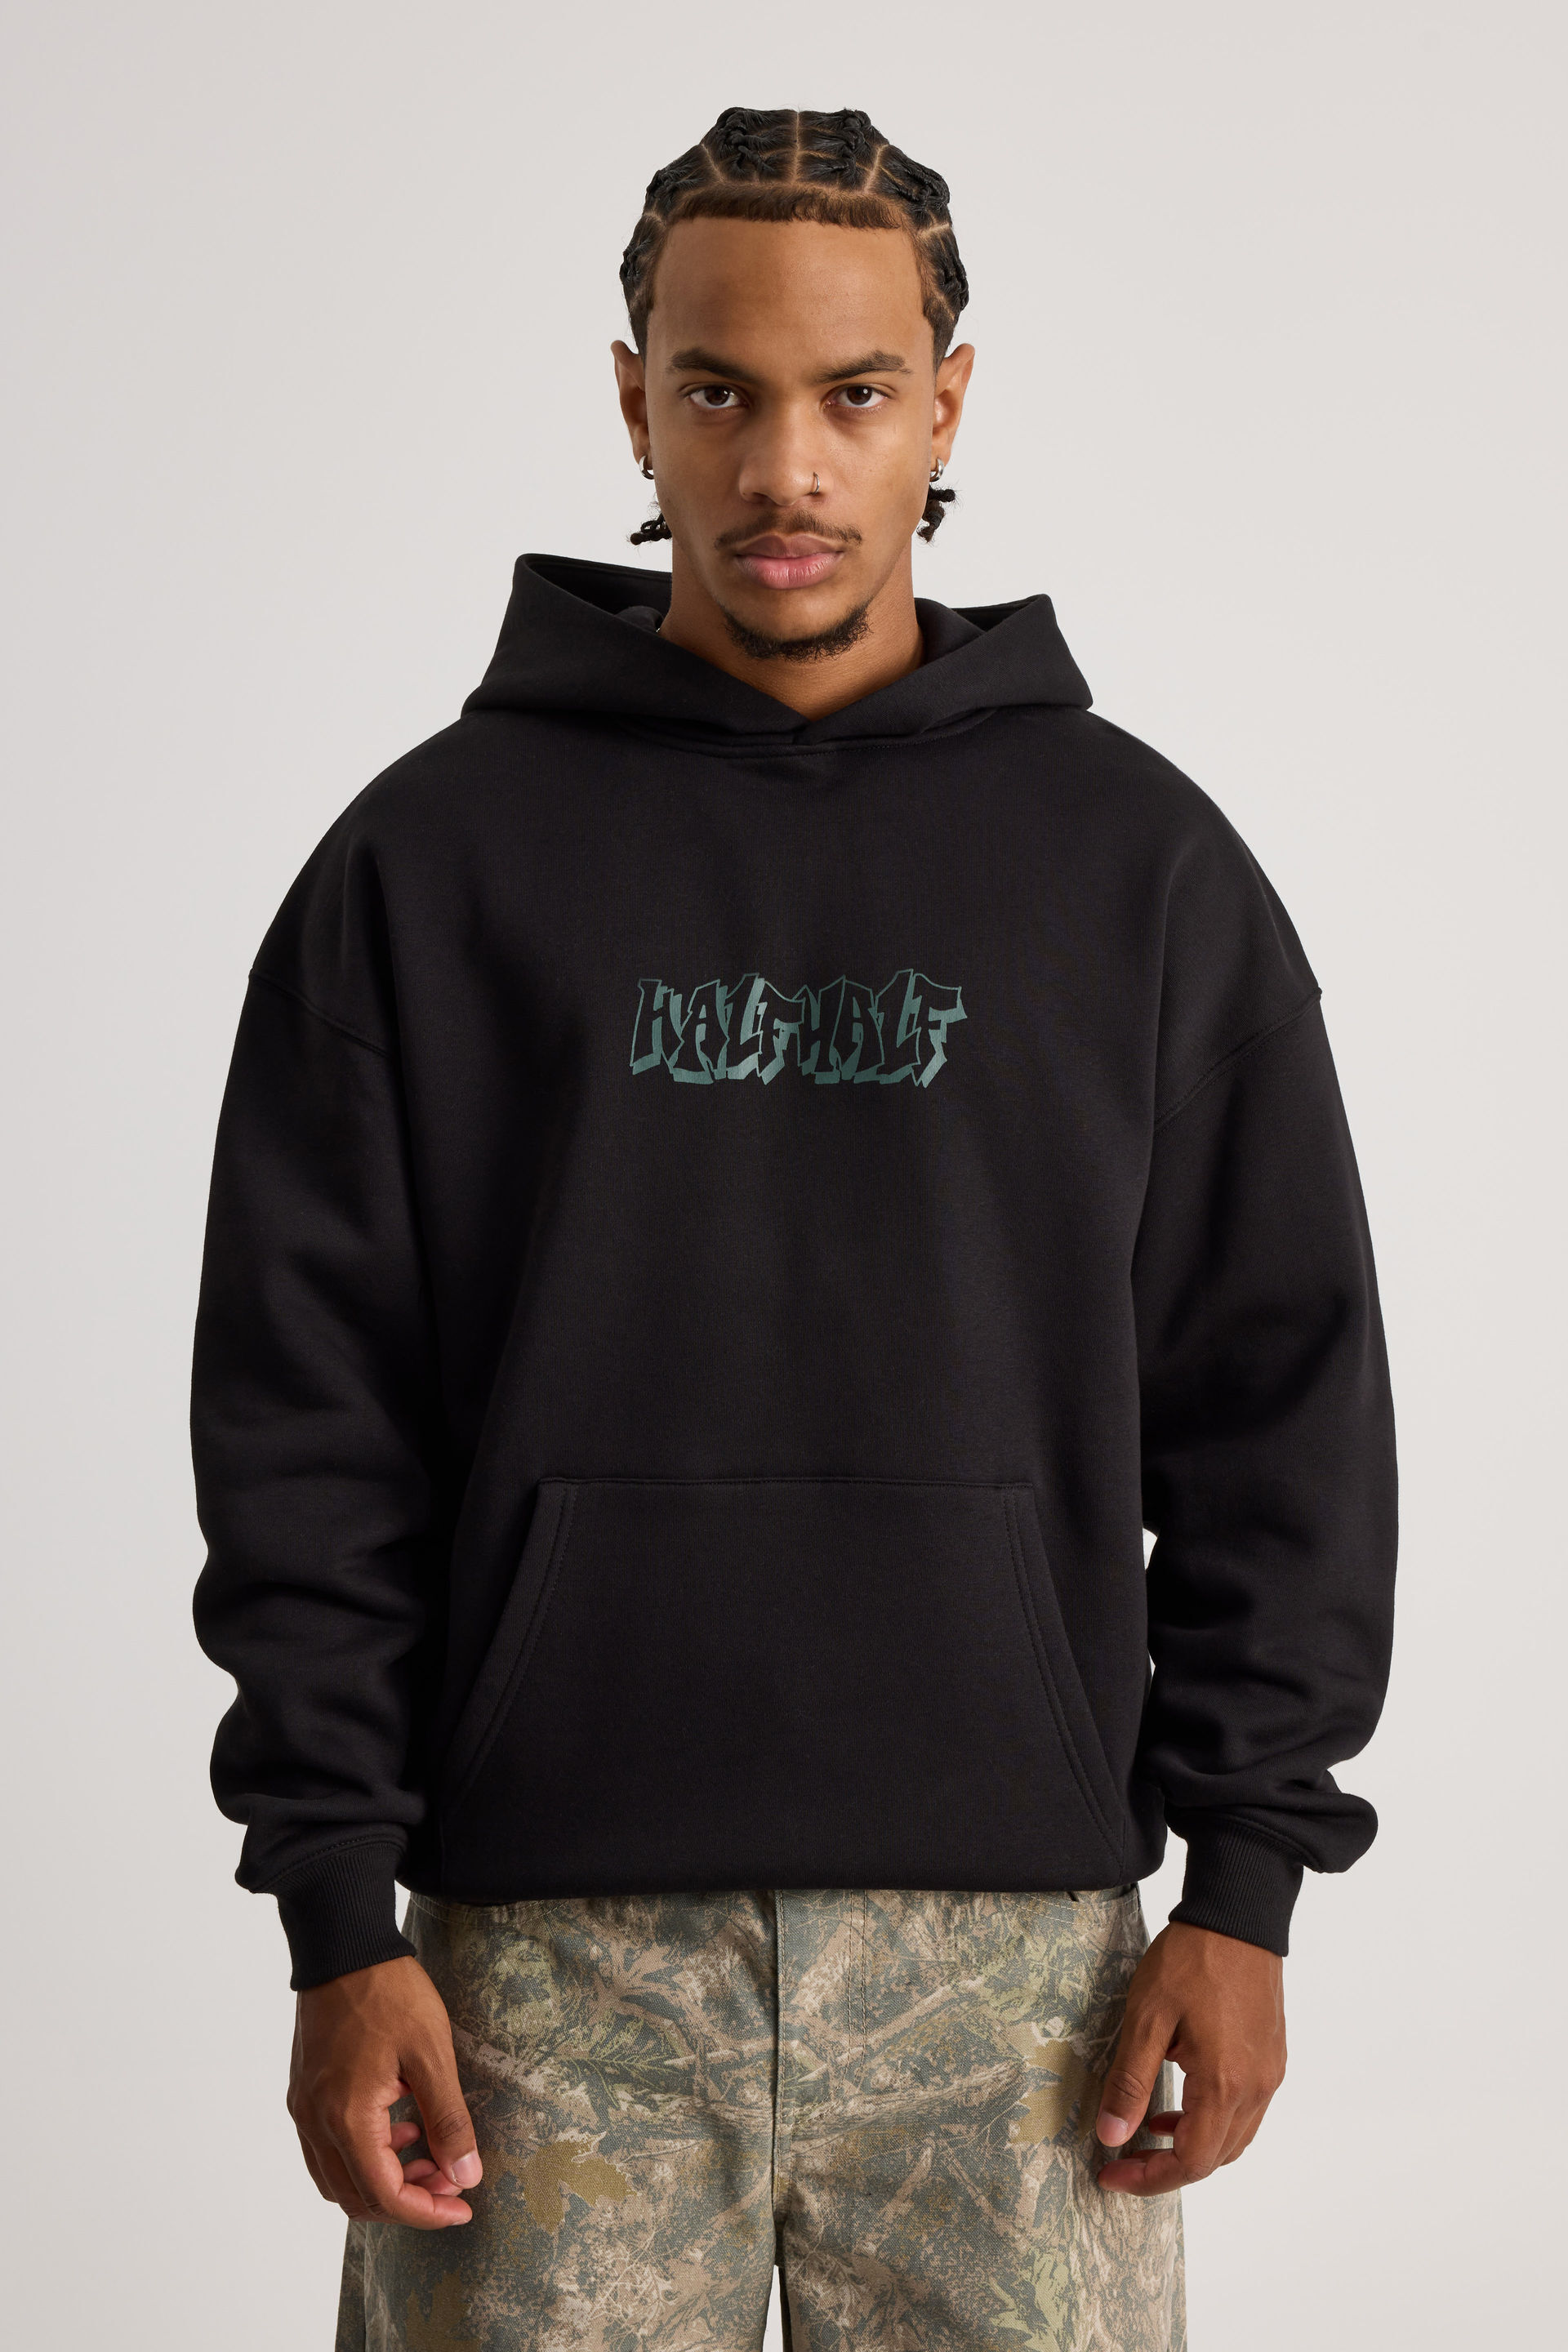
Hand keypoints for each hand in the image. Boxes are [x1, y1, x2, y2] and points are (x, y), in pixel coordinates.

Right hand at [287, 1954, 482, 2227]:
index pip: (384, 2196)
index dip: (426, 2212)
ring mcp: (304, 2108)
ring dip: (383, 2182)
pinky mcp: (304, 2093)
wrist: (344, 1946)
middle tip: (451, 2181)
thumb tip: (466, 2175)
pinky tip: (398, 2128)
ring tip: (428, 2155)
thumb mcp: (431, 2054)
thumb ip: (448, 2120)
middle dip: (408, 2200)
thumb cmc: (389, 1993)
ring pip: (338, 2179)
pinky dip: (362, 2156)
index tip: (462, 2207)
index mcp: (347, 2118)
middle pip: (356, 2197)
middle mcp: (315, 2122)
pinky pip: (327, 2150)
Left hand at [1094, 1921, 1284, 2193]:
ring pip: (1233, 2139)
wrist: (1238, 1915)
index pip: (1191, 2162)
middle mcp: (1256, 2088)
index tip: (1111, 2174)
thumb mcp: (1146, 2017)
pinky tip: (1180, 2103)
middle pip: (1214, 2158)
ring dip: (1191, 2147)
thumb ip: (1130, 2081)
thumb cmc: (1192, 1959)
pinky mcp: (1271, 2057)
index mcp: (1225, 2084)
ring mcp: (1269, 2074)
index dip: (1149, 2178)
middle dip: (1166, 2168)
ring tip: (1147, 2132)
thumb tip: (1112, 2137)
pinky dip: (1211, 2121)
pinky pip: (1245, 2111)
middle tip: (1122, 2159)